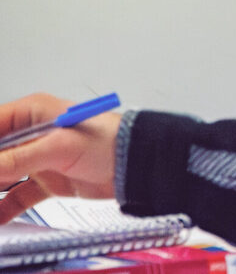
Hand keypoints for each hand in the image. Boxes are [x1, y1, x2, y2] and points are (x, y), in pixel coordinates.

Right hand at [0, 93, 118, 223]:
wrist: (137, 163)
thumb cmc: (107, 141)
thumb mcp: (57, 148)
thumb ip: (16, 159)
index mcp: (33, 112)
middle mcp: (32, 134)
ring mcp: (38, 158)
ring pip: (2, 175)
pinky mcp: (48, 180)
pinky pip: (17, 195)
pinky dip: (4, 208)